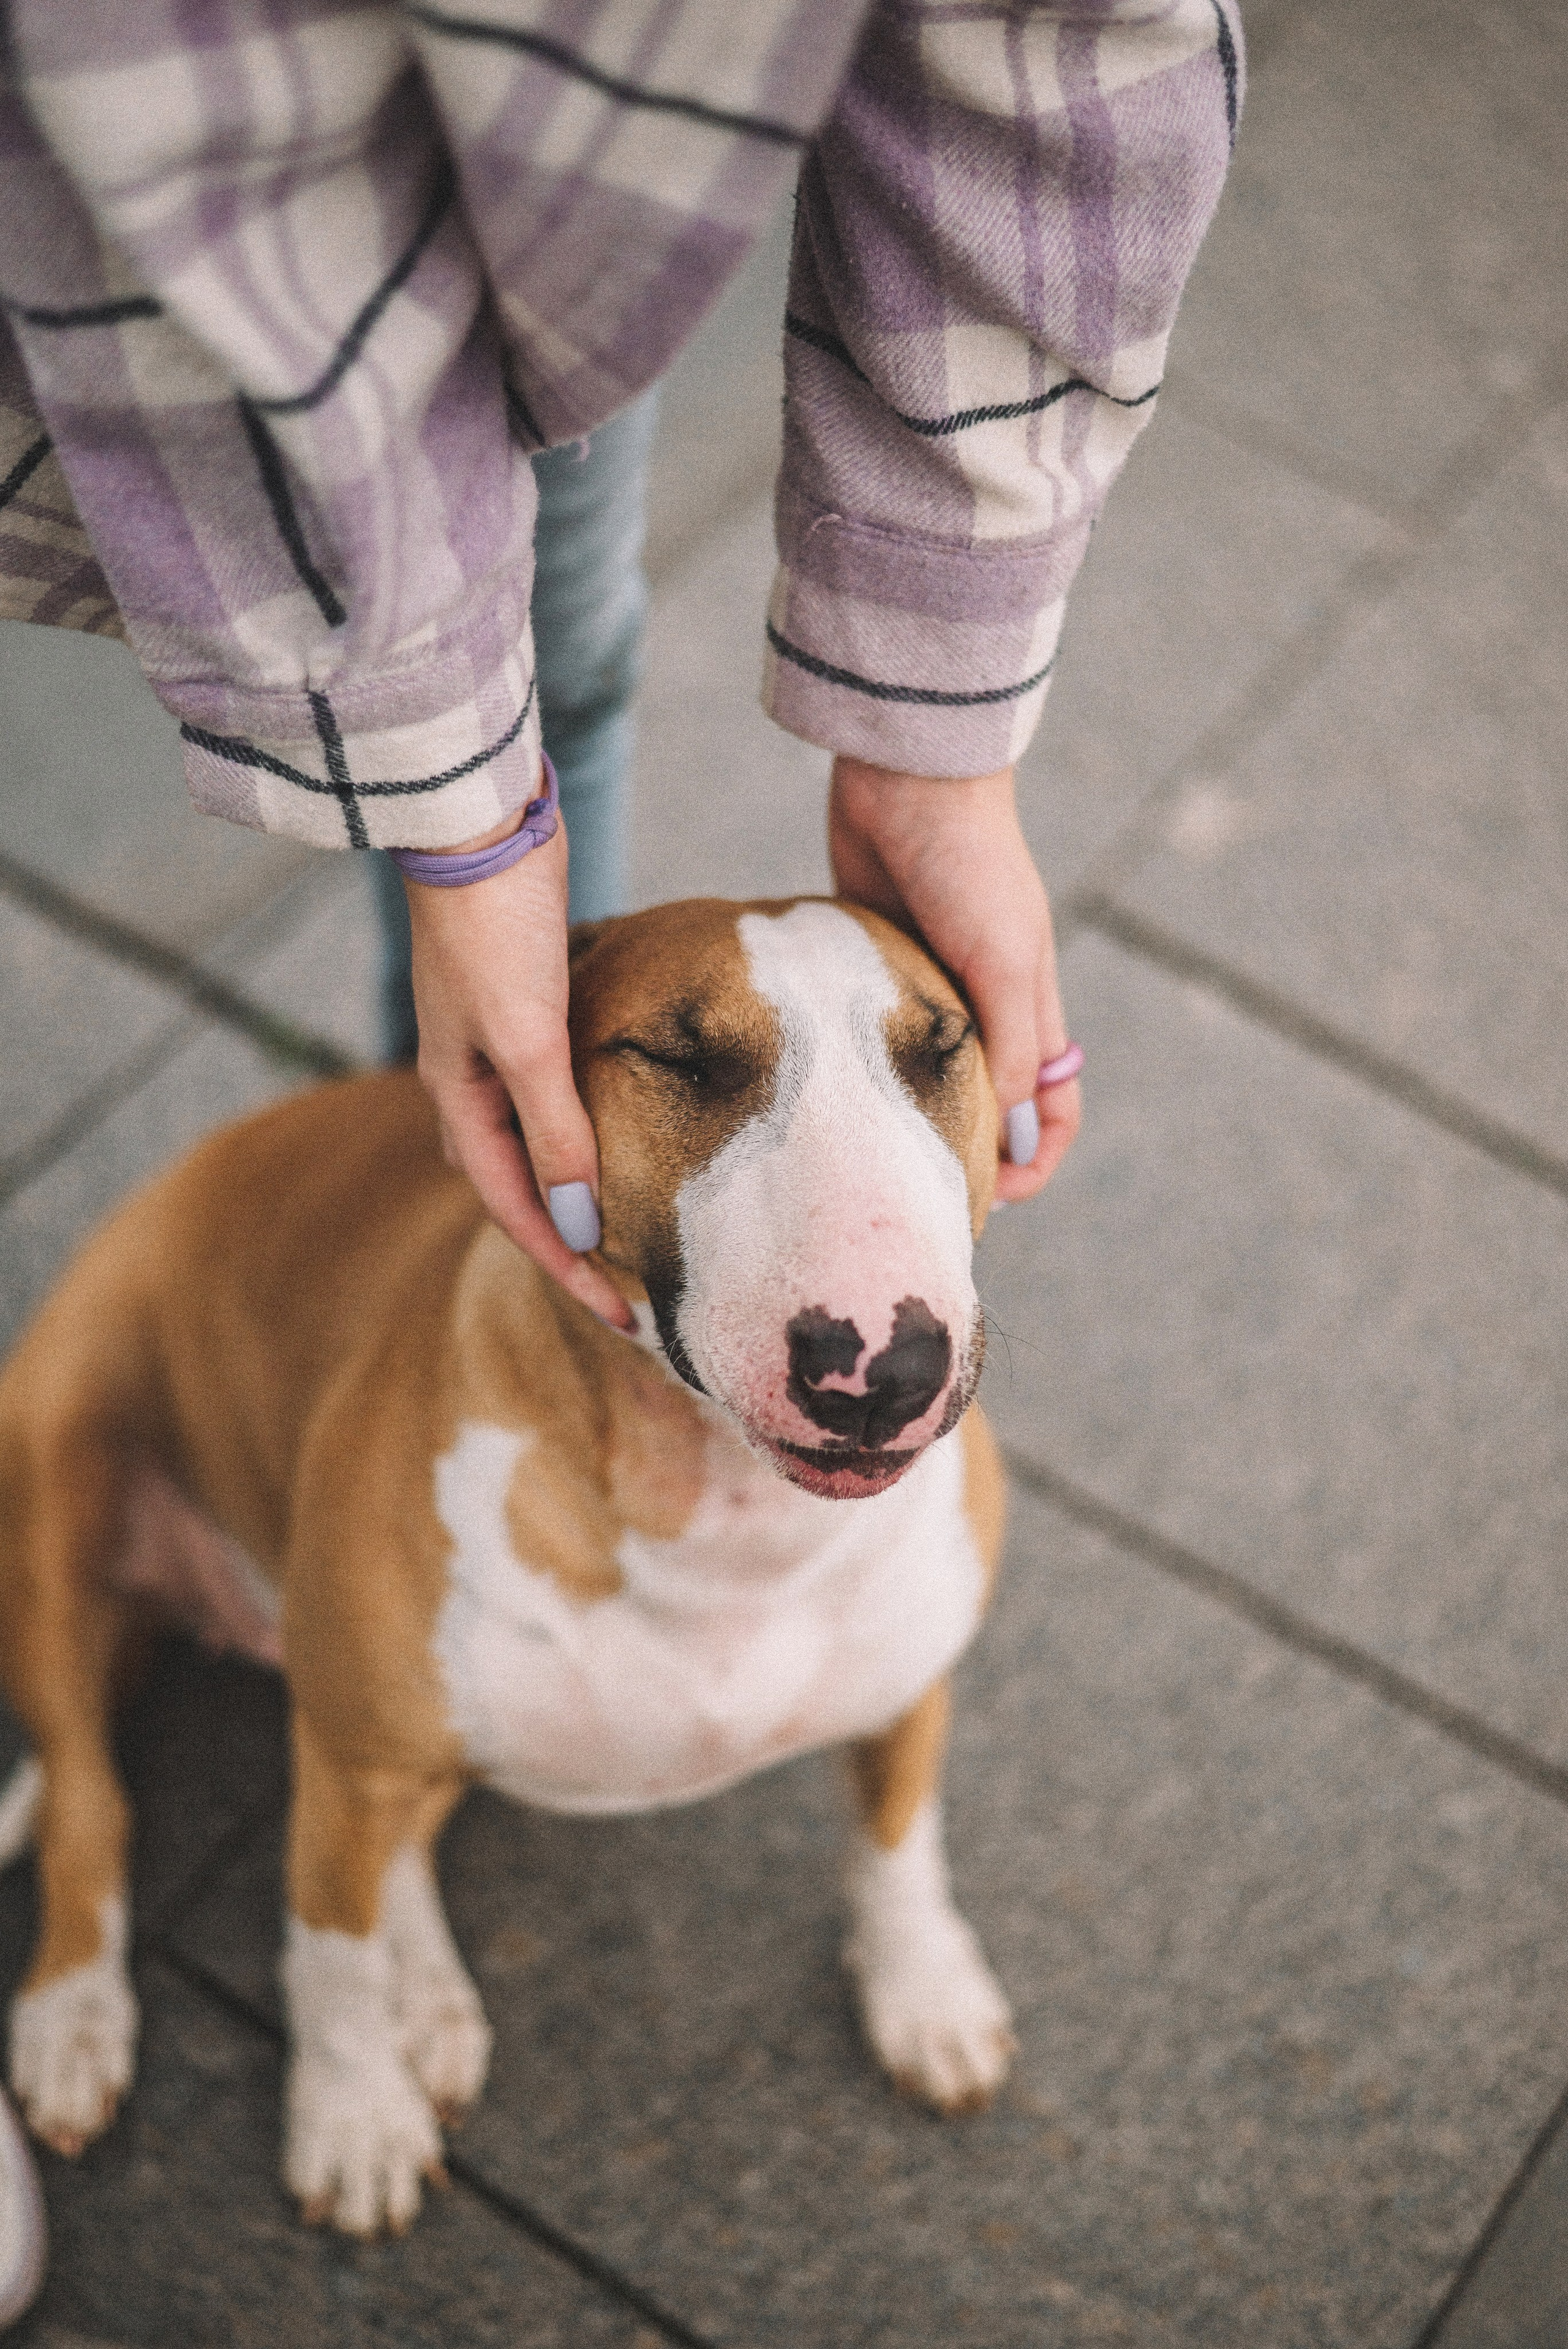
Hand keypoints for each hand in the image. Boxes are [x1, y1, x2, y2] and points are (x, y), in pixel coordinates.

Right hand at [402, 805, 633, 1327]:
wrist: (478, 823)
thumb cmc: (494, 928)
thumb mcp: (528, 1040)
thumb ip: (555, 1132)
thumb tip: (578, 1226)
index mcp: (459, 1099)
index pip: (519, 1212)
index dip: (570, 1271)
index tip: (628, 1320)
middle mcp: (472, 1084)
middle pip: (528, 1190)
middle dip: (577, 1249)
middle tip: (640, 1296)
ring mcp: (501, 1047)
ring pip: (545, 1146)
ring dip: (585, 1194)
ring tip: (642, 1238)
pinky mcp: (532, 1010)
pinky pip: (562, 1098)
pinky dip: (594, 1133)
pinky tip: (634, 1143)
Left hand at [828, 757, 1079, 1201]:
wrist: (910, 778)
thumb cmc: (971, 864)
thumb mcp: (1004, 960)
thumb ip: (1008, 1043)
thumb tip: (1006, 1124)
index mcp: (1030, 1008)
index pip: (1052, 1106)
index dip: (1035, 1159)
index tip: (993, 1199)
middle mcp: (984, 1004)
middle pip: (986, 1102)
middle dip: (963, 1153)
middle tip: (916, 1195)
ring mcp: (928, 985)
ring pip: (925, 1072)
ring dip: (906, 1113)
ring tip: (863, 1157)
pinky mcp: (873, 962)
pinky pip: (873, 1027)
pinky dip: (859, 1059)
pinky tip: (824, 1087)